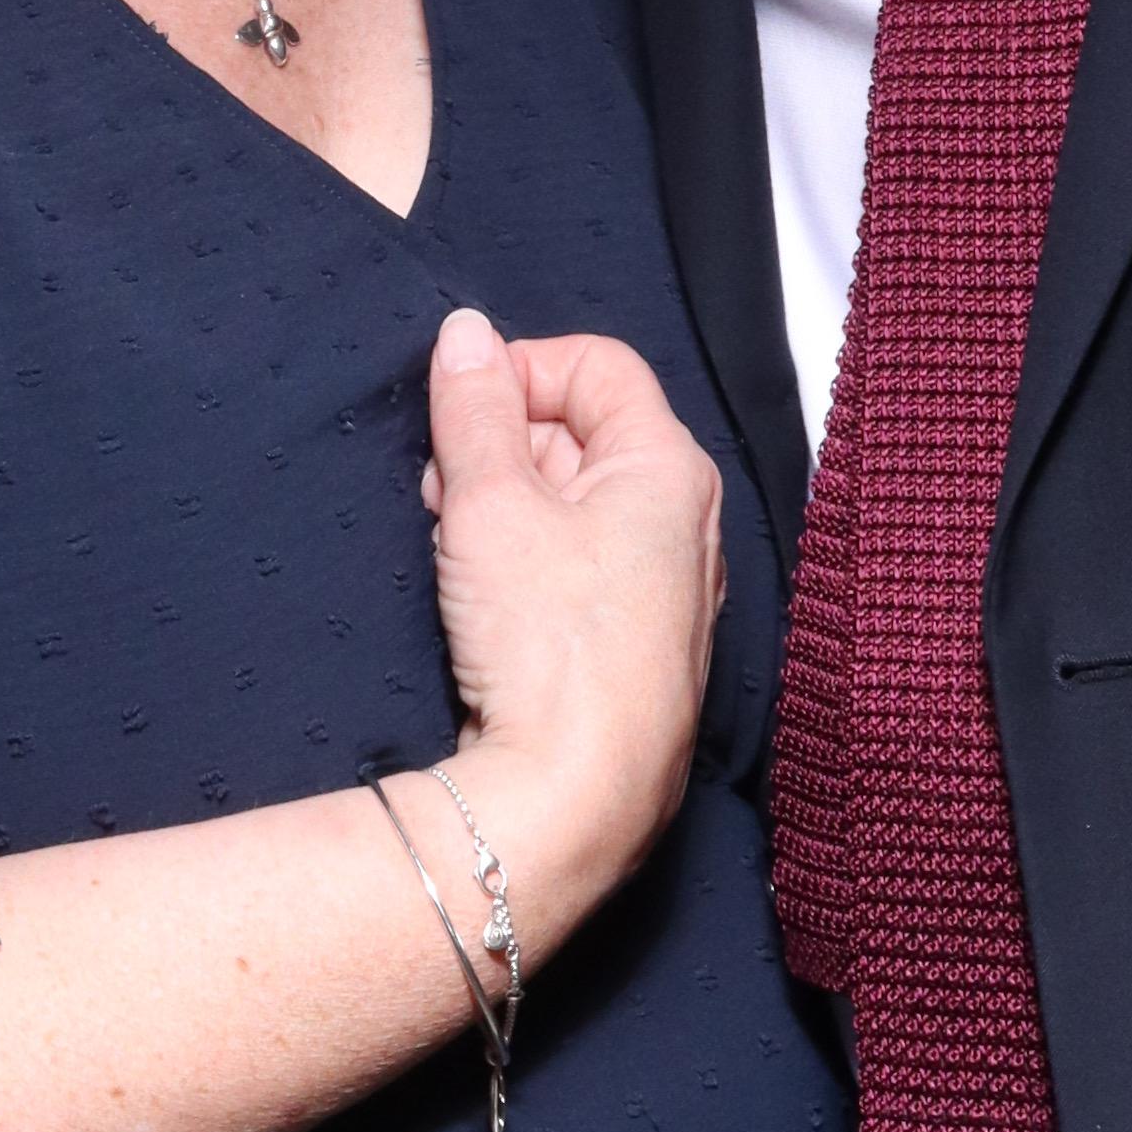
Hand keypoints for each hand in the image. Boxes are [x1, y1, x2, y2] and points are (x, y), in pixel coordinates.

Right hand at [419, 308, 723, 954]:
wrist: (576, 798)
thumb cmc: (548, 643)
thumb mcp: (488, 503)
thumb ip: (474, 407)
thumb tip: (466, 333)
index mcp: (669, 467)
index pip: (595, 364)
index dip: (518, 370)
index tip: (458, 410)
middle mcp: (687, 521)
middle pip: (584, 432)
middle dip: (501, 444)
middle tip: (444, 487)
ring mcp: (668, 590)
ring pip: (576, 502)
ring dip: (505, 505)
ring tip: (455, 544)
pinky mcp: (638, 646)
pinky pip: (580, 566)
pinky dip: (526, 560)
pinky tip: (483, 596)